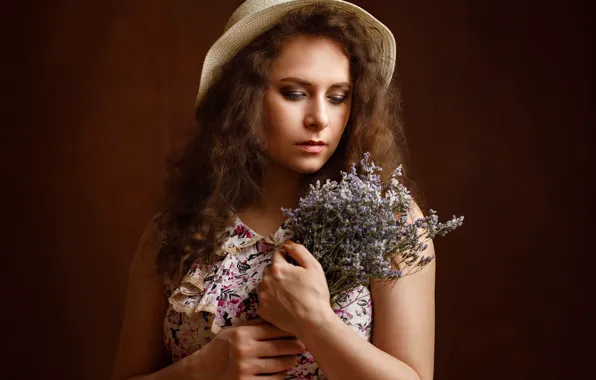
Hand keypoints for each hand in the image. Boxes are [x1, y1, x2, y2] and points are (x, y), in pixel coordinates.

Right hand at [190, 317, 305, 378]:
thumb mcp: (233, 332)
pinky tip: (282, 371)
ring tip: (295, 358)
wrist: (202, 372)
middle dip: (295, 346)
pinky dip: (281, 375)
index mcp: (242, 334)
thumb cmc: (220, 349)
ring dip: (291, 361)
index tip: (299, 330)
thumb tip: (276, 317)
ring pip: (279, 364)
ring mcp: (246, 369)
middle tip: (303, 345)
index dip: (289, 330)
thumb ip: (253, 326)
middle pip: (280, 347)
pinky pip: (273, 379)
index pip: (273, 330)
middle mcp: (244, 350)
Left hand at [257, 240, 334, 338]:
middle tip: (292, 281)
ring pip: (264, 284)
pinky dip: (271, 300)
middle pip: (269, 269)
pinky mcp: (262, 310)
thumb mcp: (313, 267)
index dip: (286, 257)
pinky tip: (283, 304)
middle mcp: (266, 281)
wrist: (312, 322)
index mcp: (278, 268)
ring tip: (288, 293)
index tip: (293, 264)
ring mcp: (262, 296)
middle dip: (278, 271)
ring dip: (272, 285)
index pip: (277, 254)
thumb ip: (299, 251)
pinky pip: (264, 300)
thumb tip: (288, 244)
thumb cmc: (315, 294)